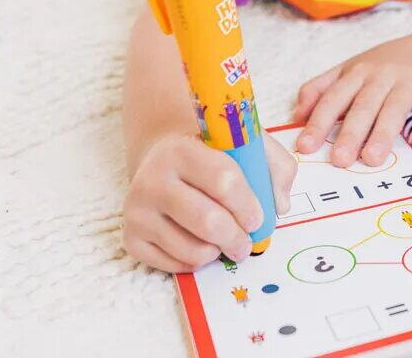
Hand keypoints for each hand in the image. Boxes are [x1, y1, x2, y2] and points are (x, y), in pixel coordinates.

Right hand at [122, 131, 296, 272]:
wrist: (160, 157)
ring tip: (224, 241)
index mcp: (182, 149)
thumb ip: (273, 166)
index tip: (259, 218)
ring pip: (193, 250)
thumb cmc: (209, 153)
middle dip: (237, 238)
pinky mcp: (130, 238)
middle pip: (208, 221)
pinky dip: (196, 261)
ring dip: (218, 252)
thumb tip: (281, 205)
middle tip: (247, 243)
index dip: (248, 205)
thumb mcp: (243, 144)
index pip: (223, 180)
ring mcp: (137, 210)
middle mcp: (153, 178)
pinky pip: (174, 265)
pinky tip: (200, 244)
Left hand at [292, 34, 411, 168]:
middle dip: (350, 133)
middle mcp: (381, 76)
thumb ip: (323, 88)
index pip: (334, 98)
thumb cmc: (387, 64)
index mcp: (357, 73)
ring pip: (394, 108)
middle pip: (363, 106)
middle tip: (339, 160)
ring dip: (383, 133)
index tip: (305, 146)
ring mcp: (408, 82)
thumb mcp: (352, 68)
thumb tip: (297, 115)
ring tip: (372, 158)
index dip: (318, 122)